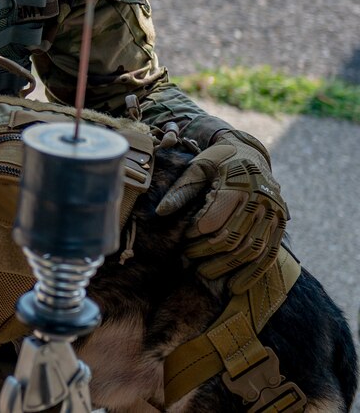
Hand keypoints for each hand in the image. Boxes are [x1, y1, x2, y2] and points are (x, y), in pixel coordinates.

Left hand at [156, 129, 287, 292]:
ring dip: (228, 267)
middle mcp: (260, 200)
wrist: (250, 154)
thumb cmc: (218, 161)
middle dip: (208, 254)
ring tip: (205, 275)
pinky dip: (253, 272)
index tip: (183, 240)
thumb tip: (160, 212)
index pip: (213, 220)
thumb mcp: (198, 166)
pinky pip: (270, 253)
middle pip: (232, 238)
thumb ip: (181, 189)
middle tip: (188, 262)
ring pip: (252, 249)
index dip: (195, 234)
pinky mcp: (280, 224)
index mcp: (237, 184)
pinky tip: (236, 286)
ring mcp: (274, 214)